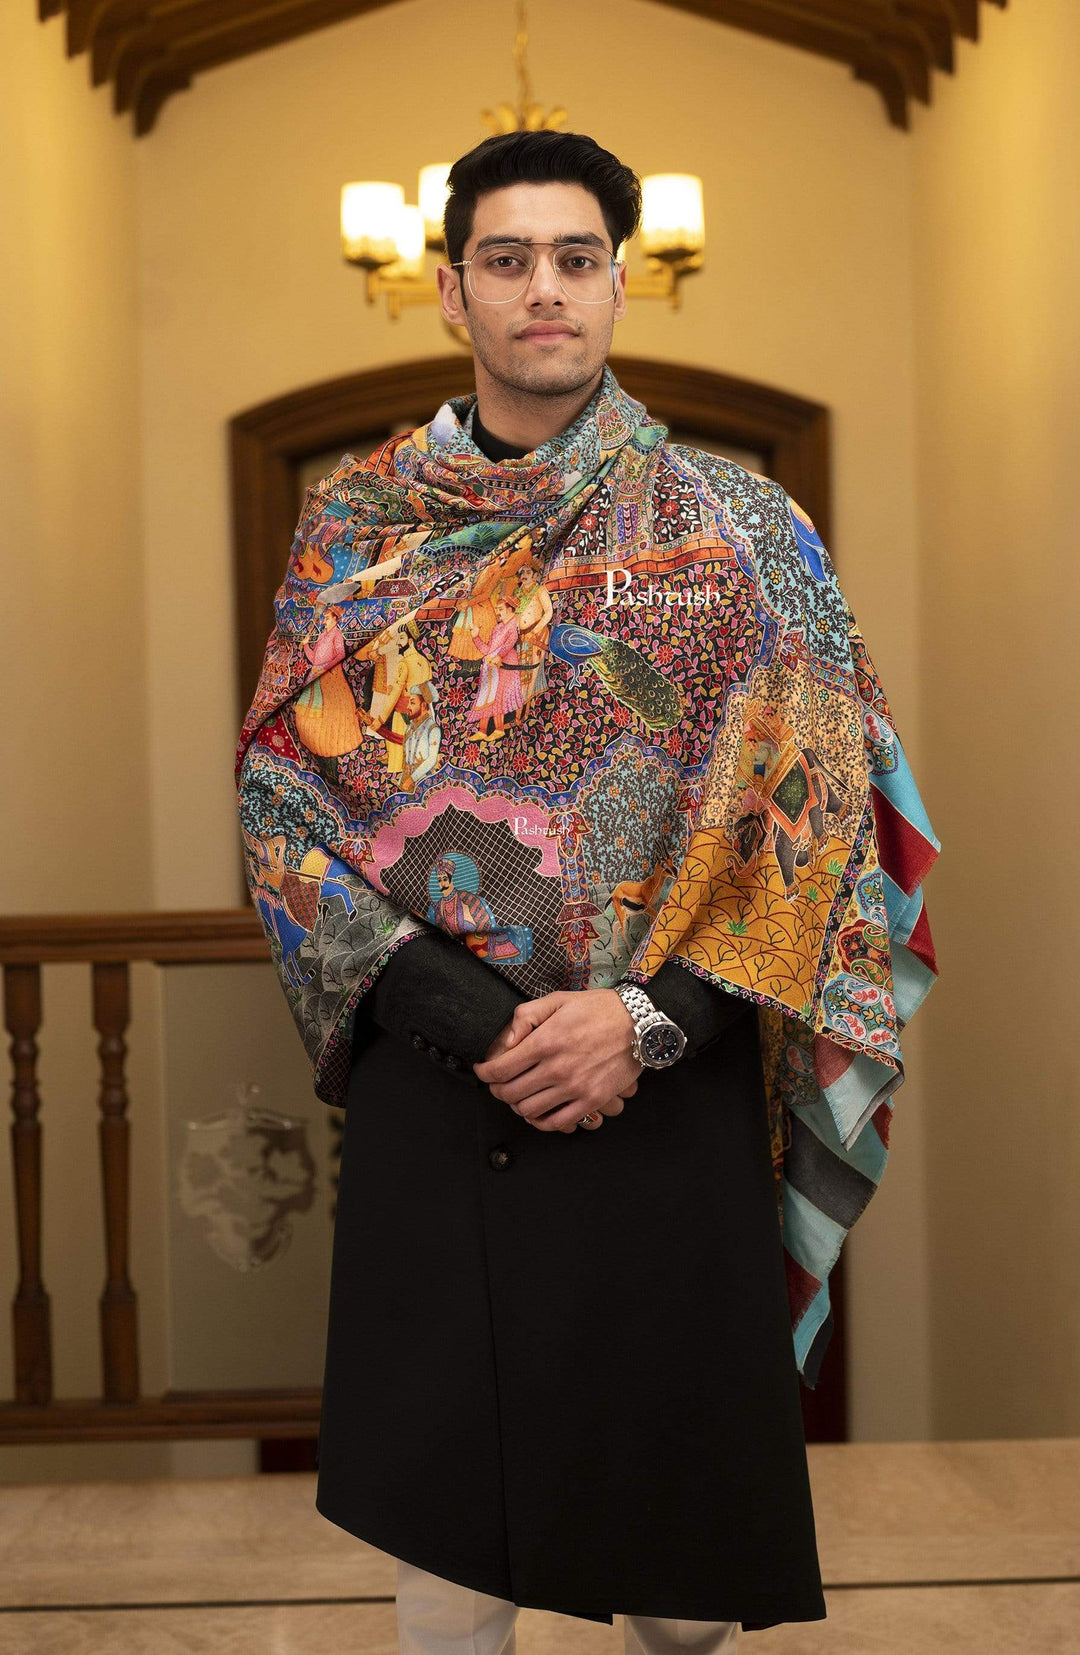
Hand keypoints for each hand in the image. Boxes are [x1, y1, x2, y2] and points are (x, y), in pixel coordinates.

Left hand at [473, 989, 640, 1132]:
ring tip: (519, 1095)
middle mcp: (557, 1068)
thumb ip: (526, 1017)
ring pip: (529, 1110)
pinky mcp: (591, 1100)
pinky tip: (539, 1112)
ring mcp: (575, 1088)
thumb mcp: (557, 1001)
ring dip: (517, 1105)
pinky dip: (541, 1122)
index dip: (485, 1072)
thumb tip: (506, 1043)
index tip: (483, 1070)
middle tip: (498, 1083)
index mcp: (546, 1042)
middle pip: (511, 1093)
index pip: (501, 1069)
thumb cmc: (597, 1009)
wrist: (638, 1023)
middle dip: (497, 1089)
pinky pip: (557, 1123)